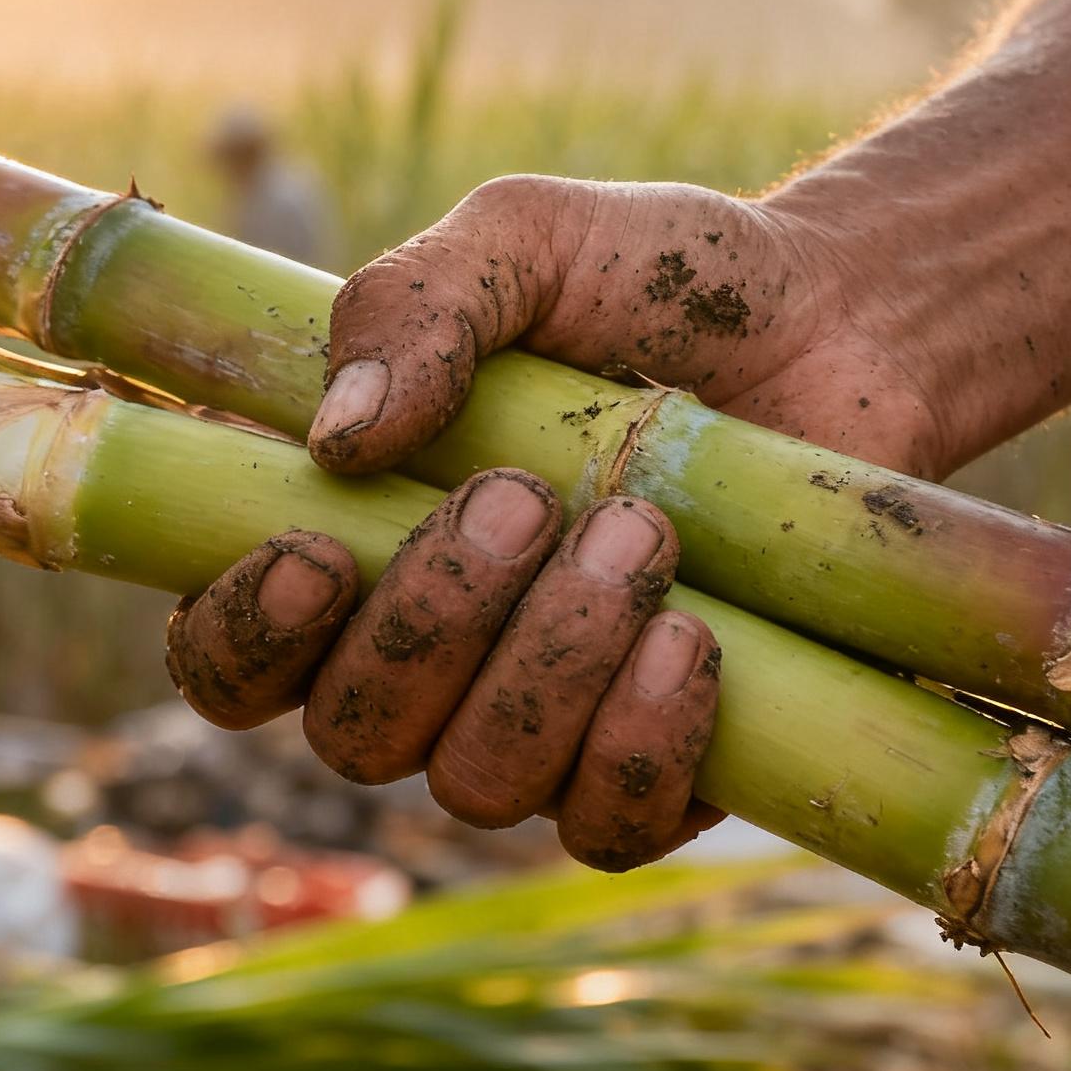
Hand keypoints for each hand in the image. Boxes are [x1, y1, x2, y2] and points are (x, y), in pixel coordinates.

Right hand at [168, 176, 932, 868]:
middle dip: (431, 624)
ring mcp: (540, 726)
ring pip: (478, 784)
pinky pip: (607, 830)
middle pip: (353, 735)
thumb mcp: (525, 240)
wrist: (840, 318)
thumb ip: (416, 303)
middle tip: (527, 497)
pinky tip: (692, 642)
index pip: (230, 660)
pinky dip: (637, 748)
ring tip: (641, 535)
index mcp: (357, 544)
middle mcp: (429, 663)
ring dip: (548, 665)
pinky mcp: (658, 766)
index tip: (319, 553)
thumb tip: (337, 438)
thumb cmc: (656, 282)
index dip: (241, 641)